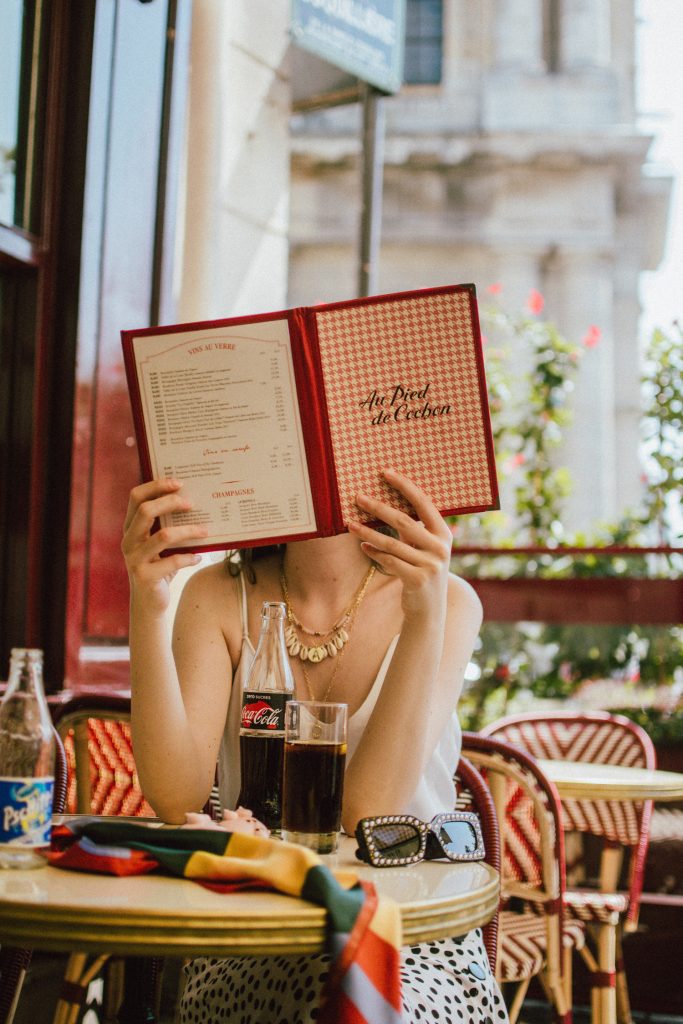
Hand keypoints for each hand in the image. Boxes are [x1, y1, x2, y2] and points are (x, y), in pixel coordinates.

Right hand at [121, 478, 206, 613]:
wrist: (149, 603)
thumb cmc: (160, 567)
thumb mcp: (160, 544)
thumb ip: (168, 526)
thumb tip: (196, 504)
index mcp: (130, 528)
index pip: (136, 497)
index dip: (156, 486)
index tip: (178, 483)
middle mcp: (128, 541)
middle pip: (146, 511)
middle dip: (171, 503)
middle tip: (192, 504)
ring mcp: (134, 559)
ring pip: (163, 536)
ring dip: (188, 531)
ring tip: (205, 531)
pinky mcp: (145, 576)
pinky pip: (172, 561)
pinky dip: (189, 557)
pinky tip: (199, 557)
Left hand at [348, 469, 452, 618]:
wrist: (429, 610)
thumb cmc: (423, 571)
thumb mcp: (425, 548)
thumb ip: (414, 530)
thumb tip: (384, 504)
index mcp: (444, 533)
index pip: (423, 503)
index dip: (405, 486)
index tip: (386, 473)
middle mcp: (440, 547)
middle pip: (403, 521)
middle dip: (378, 507)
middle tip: (358, 497)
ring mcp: (430, 565)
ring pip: (391, 543)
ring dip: (367, 532)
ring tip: (350, 524)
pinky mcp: (418, 580)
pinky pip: (389, 561)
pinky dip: (374, 552)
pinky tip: (363, 546)